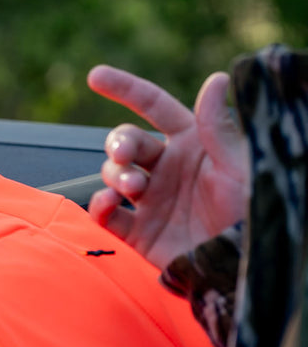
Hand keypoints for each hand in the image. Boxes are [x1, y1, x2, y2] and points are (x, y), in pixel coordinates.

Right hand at [86, 65, 248, 269]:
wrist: (243, 269)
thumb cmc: (252, 214)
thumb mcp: (241, 166)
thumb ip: (219, 126)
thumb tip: (217, 79)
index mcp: (191, 143)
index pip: (152, 106)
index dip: (124, 89)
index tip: (95, 77)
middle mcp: (167, 167)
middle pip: (126, 141)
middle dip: (119, 143)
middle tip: (123, 155)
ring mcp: (150, 199)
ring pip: (112, 173)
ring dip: (114, 174)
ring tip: (132, 188)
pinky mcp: (139, 232)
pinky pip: (106, 214)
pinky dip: (99, 206)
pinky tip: (109, 204)